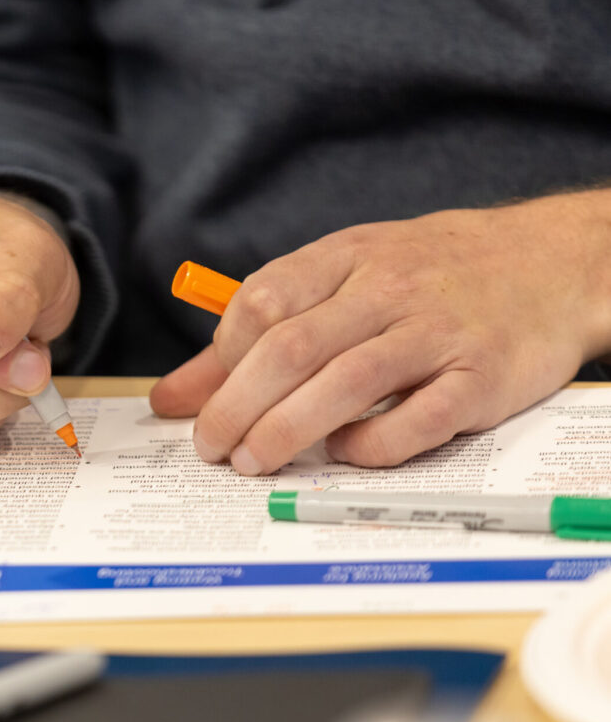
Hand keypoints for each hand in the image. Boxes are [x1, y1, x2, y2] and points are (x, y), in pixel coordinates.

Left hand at [149, 189, 610, 474]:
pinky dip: (372, 444)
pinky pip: (420, 418)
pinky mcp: (482, 378)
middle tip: (212, 449)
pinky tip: (343, 455)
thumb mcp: (341, 278)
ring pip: (347, 382)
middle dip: (236, 406)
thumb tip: (169, 397)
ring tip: (252, 462)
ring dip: (286, 430)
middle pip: (291, 349)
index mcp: (345, 258)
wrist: (551, 261)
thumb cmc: (427, 275)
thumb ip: (254, 335)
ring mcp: (437, 332)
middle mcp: (388, 290)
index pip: (261, 304)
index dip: (222, 360)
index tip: (205, 401)